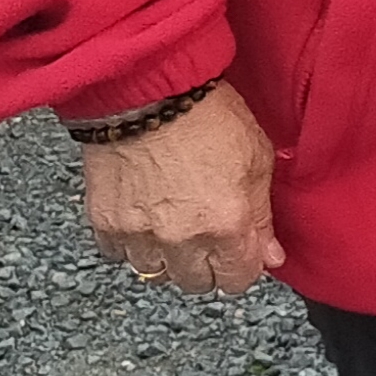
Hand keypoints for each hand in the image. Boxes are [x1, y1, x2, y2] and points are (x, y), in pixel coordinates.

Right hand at [83, 82, 282, 295]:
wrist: (149, 91)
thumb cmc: (209, 115)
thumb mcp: (258, 158)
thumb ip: (262, 216)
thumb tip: (270, 256)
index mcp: (226, 225)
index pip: (238, 281)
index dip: (242, 266)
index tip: (241, 251)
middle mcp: (181, 240)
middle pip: (197, 284)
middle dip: (207, 265)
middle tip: (208, 234)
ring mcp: (139, 235)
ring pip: (156, 274)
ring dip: (167, 256)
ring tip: (174, 221)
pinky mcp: (105, 223)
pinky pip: (119, 255)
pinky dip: (132, 243)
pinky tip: (144, 215)